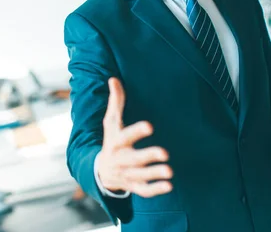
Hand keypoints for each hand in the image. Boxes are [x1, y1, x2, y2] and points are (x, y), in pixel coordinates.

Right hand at [97, 77, 172, 197]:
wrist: (100, 171)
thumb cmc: (111, 141)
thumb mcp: (111, 123)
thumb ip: (115, 102)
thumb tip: (114, 79)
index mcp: (115, 142)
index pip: (126, 136)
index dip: (137, 131)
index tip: (150, 126)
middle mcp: (120, 159)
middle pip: (134, 159)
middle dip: (148, 156)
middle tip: (165, 153)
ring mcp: (126, 174)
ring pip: (140, 175)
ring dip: (154, 174)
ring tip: (170, 171)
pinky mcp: (133, 186)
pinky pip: (144, 190)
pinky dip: (155, 190)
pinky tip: (169, 186)